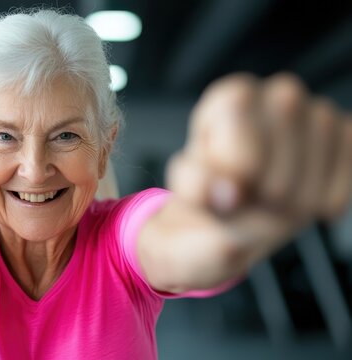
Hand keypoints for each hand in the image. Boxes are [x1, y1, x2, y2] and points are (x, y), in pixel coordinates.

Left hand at [167, 73, 350, 245]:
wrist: (241, 195)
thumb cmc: (211, 187)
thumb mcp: (189, 191)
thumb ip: (196, 189)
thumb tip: (226, 192)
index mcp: (232, 98)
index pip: (244, 162)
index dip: (234, 189)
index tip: (223, 187)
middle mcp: (281, 93)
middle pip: (279, 184)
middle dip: (258, 206)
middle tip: (246, 197)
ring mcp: (321, 112)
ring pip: (311, 194)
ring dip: (287, 212)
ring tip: (269, 197)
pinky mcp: (347, 134)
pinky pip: (342, 192)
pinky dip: (319, 208)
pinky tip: (299, 195)